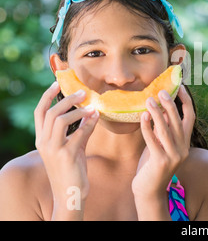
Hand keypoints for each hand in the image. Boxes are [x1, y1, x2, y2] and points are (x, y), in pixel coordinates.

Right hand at [34, 82, 98, 217]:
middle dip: (67, 99)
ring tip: (91, 106)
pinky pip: (78, 133)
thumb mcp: (74, 146)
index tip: (57, 83)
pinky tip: (96, 118)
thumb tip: (91, 111)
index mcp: (42, 139)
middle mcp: (44, 143)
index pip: (40, 112)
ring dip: (78, 110)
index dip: (47, 96)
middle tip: (83, 92)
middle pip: (51, 112)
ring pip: (60, 120)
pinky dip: (88, 123)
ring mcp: (53, 149)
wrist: (70, 194)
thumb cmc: (72, 169)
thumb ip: (80, 129)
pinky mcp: (66, 156)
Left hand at [132, 86, 193, 200]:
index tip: (180, 87)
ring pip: (165, 130)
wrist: (149, 190)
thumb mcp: (161, 144)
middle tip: (161, 92)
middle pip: (178, 121)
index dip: (186, 101)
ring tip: (149, 100)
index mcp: (185, 143)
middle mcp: (183, 149)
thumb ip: (163, 130)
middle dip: (170, 104)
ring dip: (156, 113)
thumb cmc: (153, 165)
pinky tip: (142, 117)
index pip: (190, 118)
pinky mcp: (161, 162)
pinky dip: (147, 127)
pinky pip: (153, 140)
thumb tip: (159, 109)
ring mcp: (173, 156)